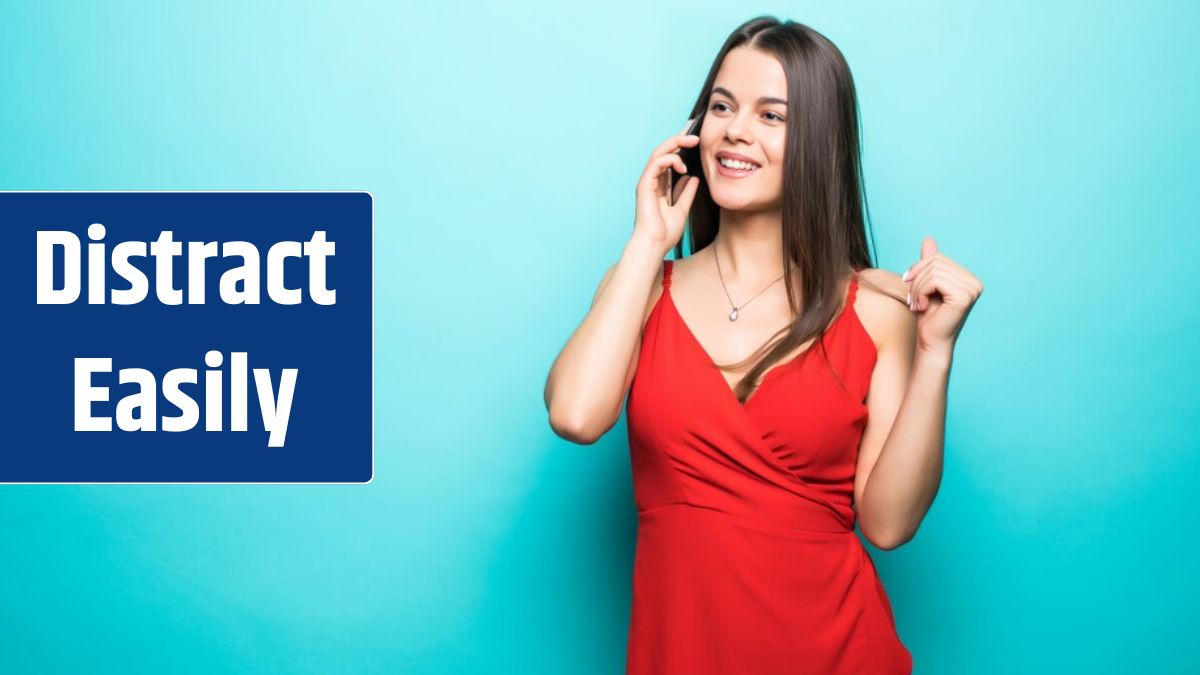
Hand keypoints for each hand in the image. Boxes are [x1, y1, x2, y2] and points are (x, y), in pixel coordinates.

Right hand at [631, 119, 700, 254]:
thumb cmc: (665, 233)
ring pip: (658, 153)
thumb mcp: (682, 209)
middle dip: (679, 141)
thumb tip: (693, 178)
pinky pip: (655, 163)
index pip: (669, 160)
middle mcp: (651, 181)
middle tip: (696, 137)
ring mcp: (646, 182)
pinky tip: (682, 166)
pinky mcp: (644, 185)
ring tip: (691, 143)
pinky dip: (669, 159)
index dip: (681, 149)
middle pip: (663, 152)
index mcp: (659, 186)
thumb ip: (686, 193)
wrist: (655, 245)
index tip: (697, 144)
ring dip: (675, 144)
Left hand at [902, 236, 983, 355]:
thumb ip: (929, 263)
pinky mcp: (964, 296)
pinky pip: (934, 280)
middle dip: (916, 279)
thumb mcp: (925, 285)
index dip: (918, 269)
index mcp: (968, 278)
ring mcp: (972, 289)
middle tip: (912, 299)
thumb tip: (928, 239)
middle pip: (935, 262)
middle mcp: (975, 282)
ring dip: (916, 288)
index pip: (938, 258)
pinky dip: (920, 292)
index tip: (911, 287)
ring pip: (932, 271)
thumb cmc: (927, 317)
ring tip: (916, 304)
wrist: (929, 342)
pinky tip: (922, 307)